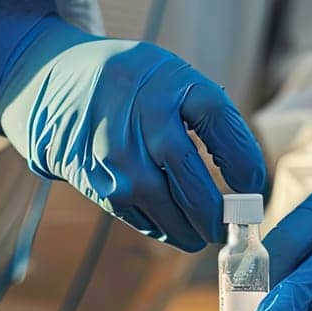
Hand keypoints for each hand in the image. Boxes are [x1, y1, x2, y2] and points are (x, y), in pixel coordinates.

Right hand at [0, 0, 265, 251]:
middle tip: (230, 226)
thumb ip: (209, 117)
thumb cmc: (137, 85)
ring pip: (165, 207)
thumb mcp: (173, 78)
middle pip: (192, 180)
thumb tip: (246, 184)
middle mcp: (143, 117)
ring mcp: (116, 153)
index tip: (252, 185)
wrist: (59, 81)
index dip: (243, 160)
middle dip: (216, 213)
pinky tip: (175, 227)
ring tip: (205, 233)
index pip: (219, 121)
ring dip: (191, 229)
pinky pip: (139, 217)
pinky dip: (163, 228)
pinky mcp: (97, 180)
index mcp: (172, 83)